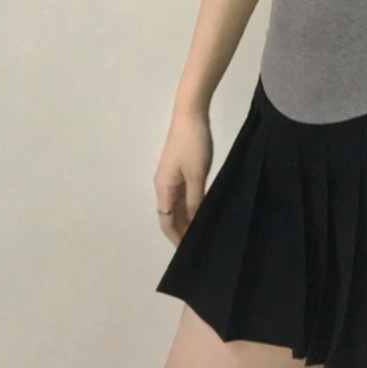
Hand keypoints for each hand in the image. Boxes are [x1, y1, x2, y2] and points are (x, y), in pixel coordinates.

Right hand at [153, 109, 212, 245]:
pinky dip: (190, 206)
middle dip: (181, 231)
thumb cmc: (193, 144)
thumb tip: (194, 222)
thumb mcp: (197, 174)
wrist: (191, 116)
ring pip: (176, 206)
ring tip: (201, 232)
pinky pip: (182, 195)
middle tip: (198, 245)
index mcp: (163, 188)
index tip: (187, 251)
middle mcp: (163, 186)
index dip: (175, 237)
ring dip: (186, 220)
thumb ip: (195, 199)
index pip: (165, 221)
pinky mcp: (179, 170)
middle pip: (169, 215)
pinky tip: (202, 211)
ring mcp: (171, 178)